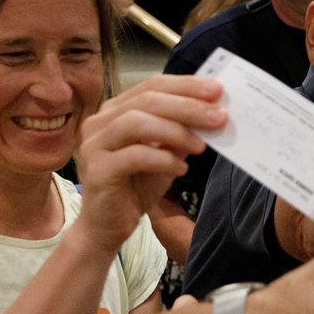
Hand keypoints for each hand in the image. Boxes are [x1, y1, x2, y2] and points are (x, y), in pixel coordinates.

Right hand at [74, 75, 225, 250]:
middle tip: (219, 116)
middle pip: (147, 100)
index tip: (217, 90)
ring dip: (175, 131)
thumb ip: (181, 132)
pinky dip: (162, 159)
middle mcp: (100, 122)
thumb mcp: (165, 154)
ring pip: (136, 122)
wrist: (107, 227)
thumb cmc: (135, 187)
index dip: (185, 86)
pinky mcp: (97, 170)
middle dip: (187, 106)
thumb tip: (213, 113)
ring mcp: (94, 145)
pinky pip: (133, 156)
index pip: (152, 86)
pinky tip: (180, 169)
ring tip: (200, 147)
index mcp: (116, 111)